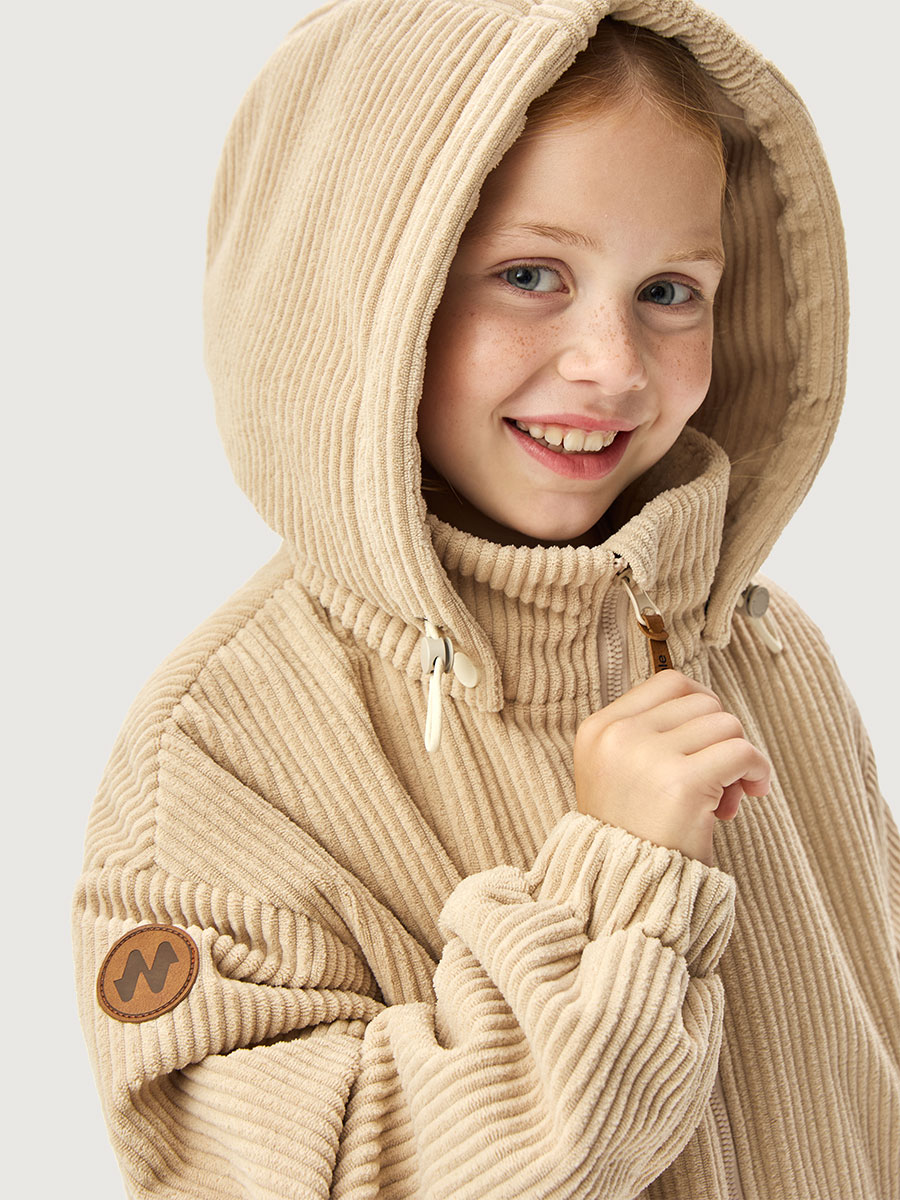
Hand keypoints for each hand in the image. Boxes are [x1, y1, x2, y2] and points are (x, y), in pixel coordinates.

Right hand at [574, 670, 770, 865]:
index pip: (668, 682)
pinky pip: (742, 751)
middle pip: (702, 702)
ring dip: (738, 758)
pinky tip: (752, 792)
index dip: (701, 706)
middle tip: (717, 780)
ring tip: (725, 797)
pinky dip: (758, 769)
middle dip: (720, 737)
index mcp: (599, 729)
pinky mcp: (682, 783)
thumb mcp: (618, 772)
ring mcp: (648, 756)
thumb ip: (649, 735)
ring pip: (726, 724)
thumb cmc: (632, 834)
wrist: (624, 891)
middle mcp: (619, 736)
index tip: (708, 740)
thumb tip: (710, 705)